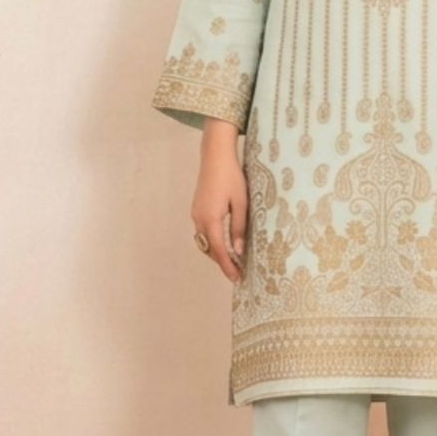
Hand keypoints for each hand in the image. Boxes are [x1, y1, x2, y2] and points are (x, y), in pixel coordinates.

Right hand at [191, 135, 247, 282]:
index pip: (218, 250)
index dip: (227, 266)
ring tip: (232, 261)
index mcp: (210, 219)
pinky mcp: (196, 209)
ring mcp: (195, 213)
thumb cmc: (231, 177)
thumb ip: (239, 228)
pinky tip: (224, 243)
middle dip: (222, 262)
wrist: (215, 157)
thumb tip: (237, 251)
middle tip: (237, 273)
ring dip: (217, 252)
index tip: (236, 278)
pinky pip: (203, 232)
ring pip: (204, 241)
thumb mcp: (241, 203)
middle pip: (209, 249)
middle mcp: (199, 219)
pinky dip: (213, 241)